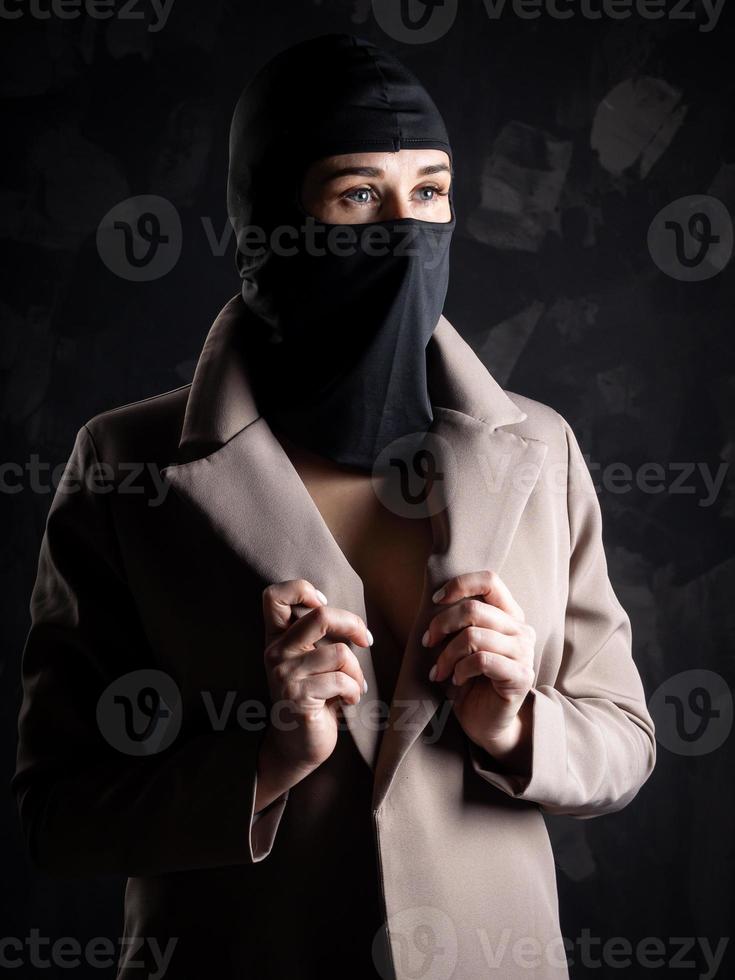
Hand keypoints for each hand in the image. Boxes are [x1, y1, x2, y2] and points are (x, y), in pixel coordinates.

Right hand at [256, 579, 370, 808]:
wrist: (298, 746)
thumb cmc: (314, 699)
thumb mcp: (310, 661)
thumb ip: (317, 637)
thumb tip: (350, 619)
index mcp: (277, 638)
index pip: (274, 595)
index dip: (302, 589)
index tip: (324, 605)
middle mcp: (275, 652)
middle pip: (320, 615)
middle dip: (353, 624)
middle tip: (366, 640)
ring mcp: (285, 675)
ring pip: (340, 653)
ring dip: (357, 672)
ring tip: (353, 687)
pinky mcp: (298, 696)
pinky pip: (342, 681)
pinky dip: (354, 692)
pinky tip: (348, 702)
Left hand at [424, 570, 534, 767]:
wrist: (485, 723)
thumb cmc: (469, 680)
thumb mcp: (460, 644)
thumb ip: (458, 620)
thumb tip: (435, 600)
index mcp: (508, 615)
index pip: (489, 581)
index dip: (459, 585)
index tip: (435, 601)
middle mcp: (521, 629)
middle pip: (473, 609)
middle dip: (441, 625)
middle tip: (427, 643)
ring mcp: (524, 652)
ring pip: (474, 636)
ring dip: (447, 655)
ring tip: (439, 671)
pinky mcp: (520, 676)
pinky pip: (481, 660)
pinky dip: (460, 669)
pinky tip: (455, 681)